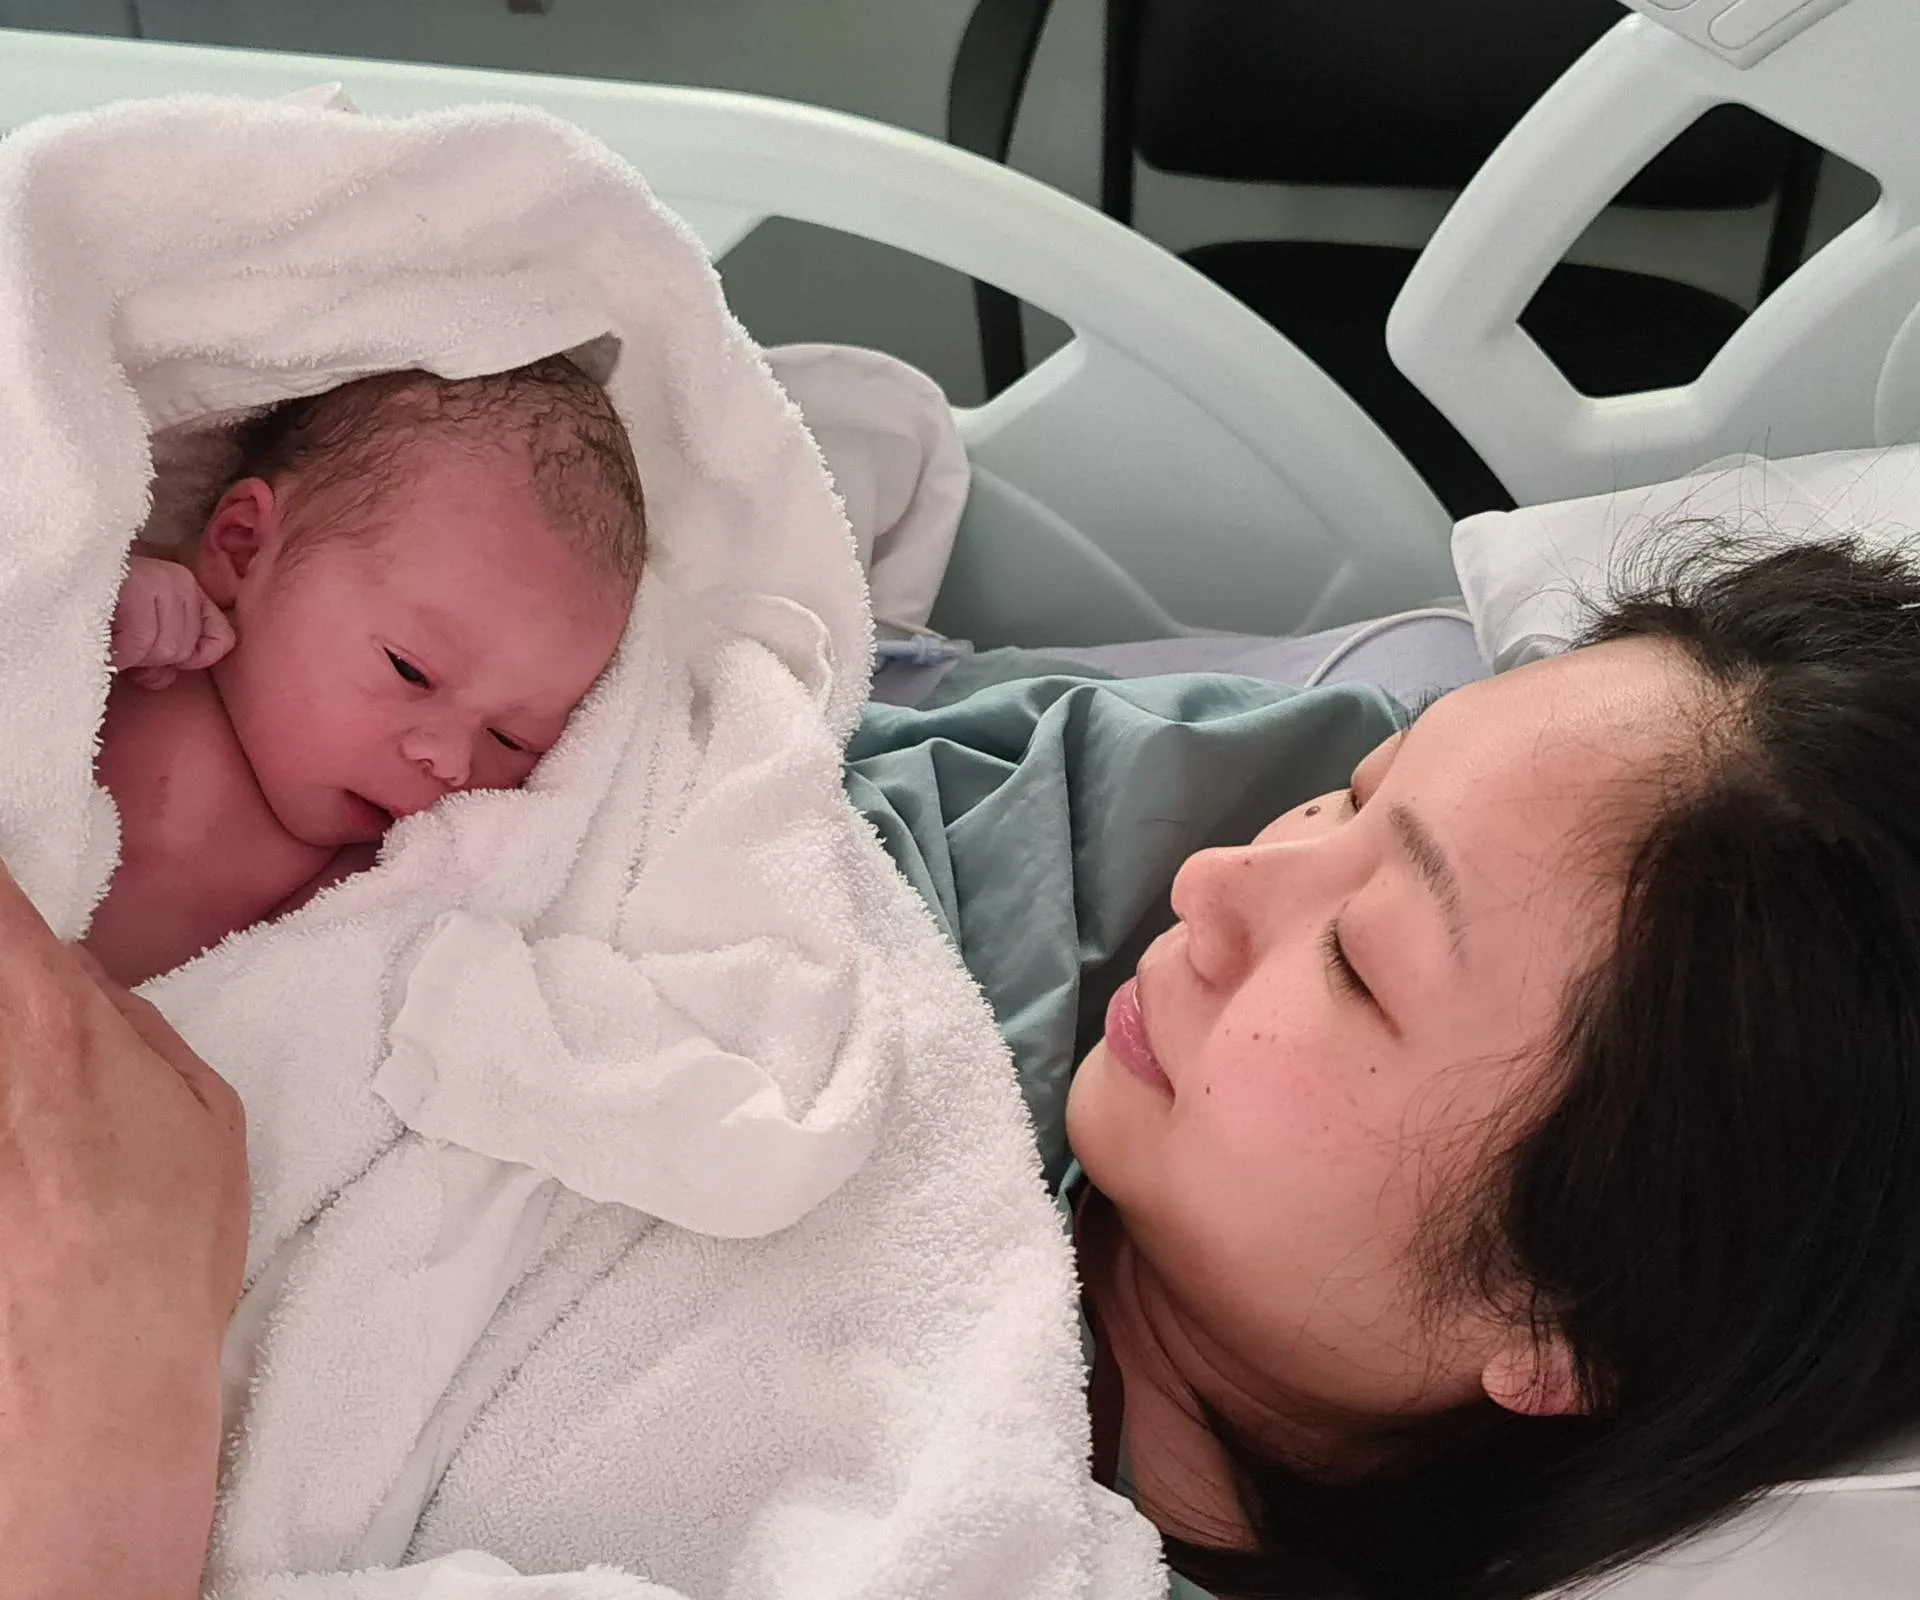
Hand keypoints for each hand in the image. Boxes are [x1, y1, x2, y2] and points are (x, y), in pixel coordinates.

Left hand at [0, 861, 248, 1598]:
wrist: (79, 1393)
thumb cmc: (151, 1255)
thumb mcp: (197, 1109)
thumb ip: (126, 1019)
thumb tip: (73, 972)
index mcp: (42, 1009)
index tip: (14, 890)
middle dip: (9, 970)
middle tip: (25, 1002)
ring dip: (8, 1029)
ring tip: (32, 1111)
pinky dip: (5, 1109)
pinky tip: (24, 1152)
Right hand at [110, 552, 235, 689]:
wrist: (56, 580)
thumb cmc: (98, 610)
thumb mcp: (137, 634)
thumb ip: (162, 654)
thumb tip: (166, 678)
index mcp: (187, 589)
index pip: (221, 640)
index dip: (192, 659)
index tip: (157, 658)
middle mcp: (181, 581)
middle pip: (184, 650)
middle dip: (149, 659)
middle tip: (119, 641)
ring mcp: (163, 581)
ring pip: (165, 650)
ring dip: (131, 655)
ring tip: (108, 634)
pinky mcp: (140, 587)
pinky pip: (139, 643)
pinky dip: (117, 653)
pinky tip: (101, 638)